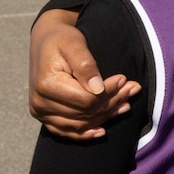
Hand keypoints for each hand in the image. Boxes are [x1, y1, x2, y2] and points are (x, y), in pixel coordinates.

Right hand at [28, 9, 140, 138]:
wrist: (45, 42)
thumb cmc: (62, 39)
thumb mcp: (74, 44)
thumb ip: (86, 65)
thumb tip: (98, 89)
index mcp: (46, 84)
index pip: (86, 99)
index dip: (109, 93)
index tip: (124, 80)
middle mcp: (40, 102)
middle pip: (84, 113)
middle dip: (112, 103)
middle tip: (133, 89)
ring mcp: (41, 113)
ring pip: (79, 124)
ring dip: (105, 117)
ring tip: (125, 104)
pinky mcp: (45, 117)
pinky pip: (67, 132)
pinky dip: (86, 133)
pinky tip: (102, 130)